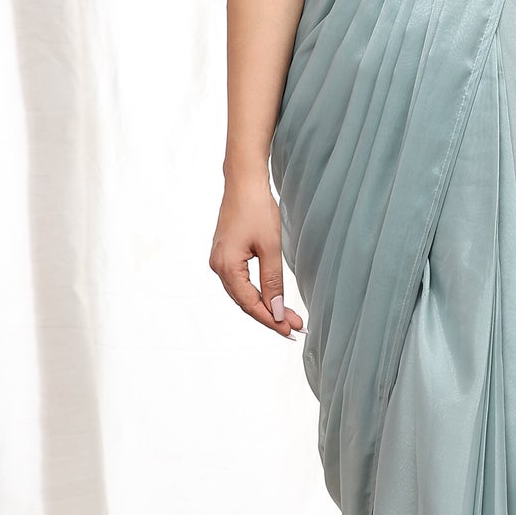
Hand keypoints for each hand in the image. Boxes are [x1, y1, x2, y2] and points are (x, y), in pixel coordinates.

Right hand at [210, 176, 305, 337]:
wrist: (244, 183)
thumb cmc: (257, 210)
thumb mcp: (270, 247)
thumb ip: (273, 282)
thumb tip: (277, 311)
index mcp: (226, 267)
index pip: (250, 304)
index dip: (272, 320)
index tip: (293, 331)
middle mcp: (218, 267)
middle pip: (246, 302)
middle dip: (272, 316)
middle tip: (297, 328)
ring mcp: (220, 261)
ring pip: (244, 294)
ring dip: (266, 306)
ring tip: (290, 318)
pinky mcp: (226, 255)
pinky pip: (242, 282)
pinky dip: (258, 293)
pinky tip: (273, 300)